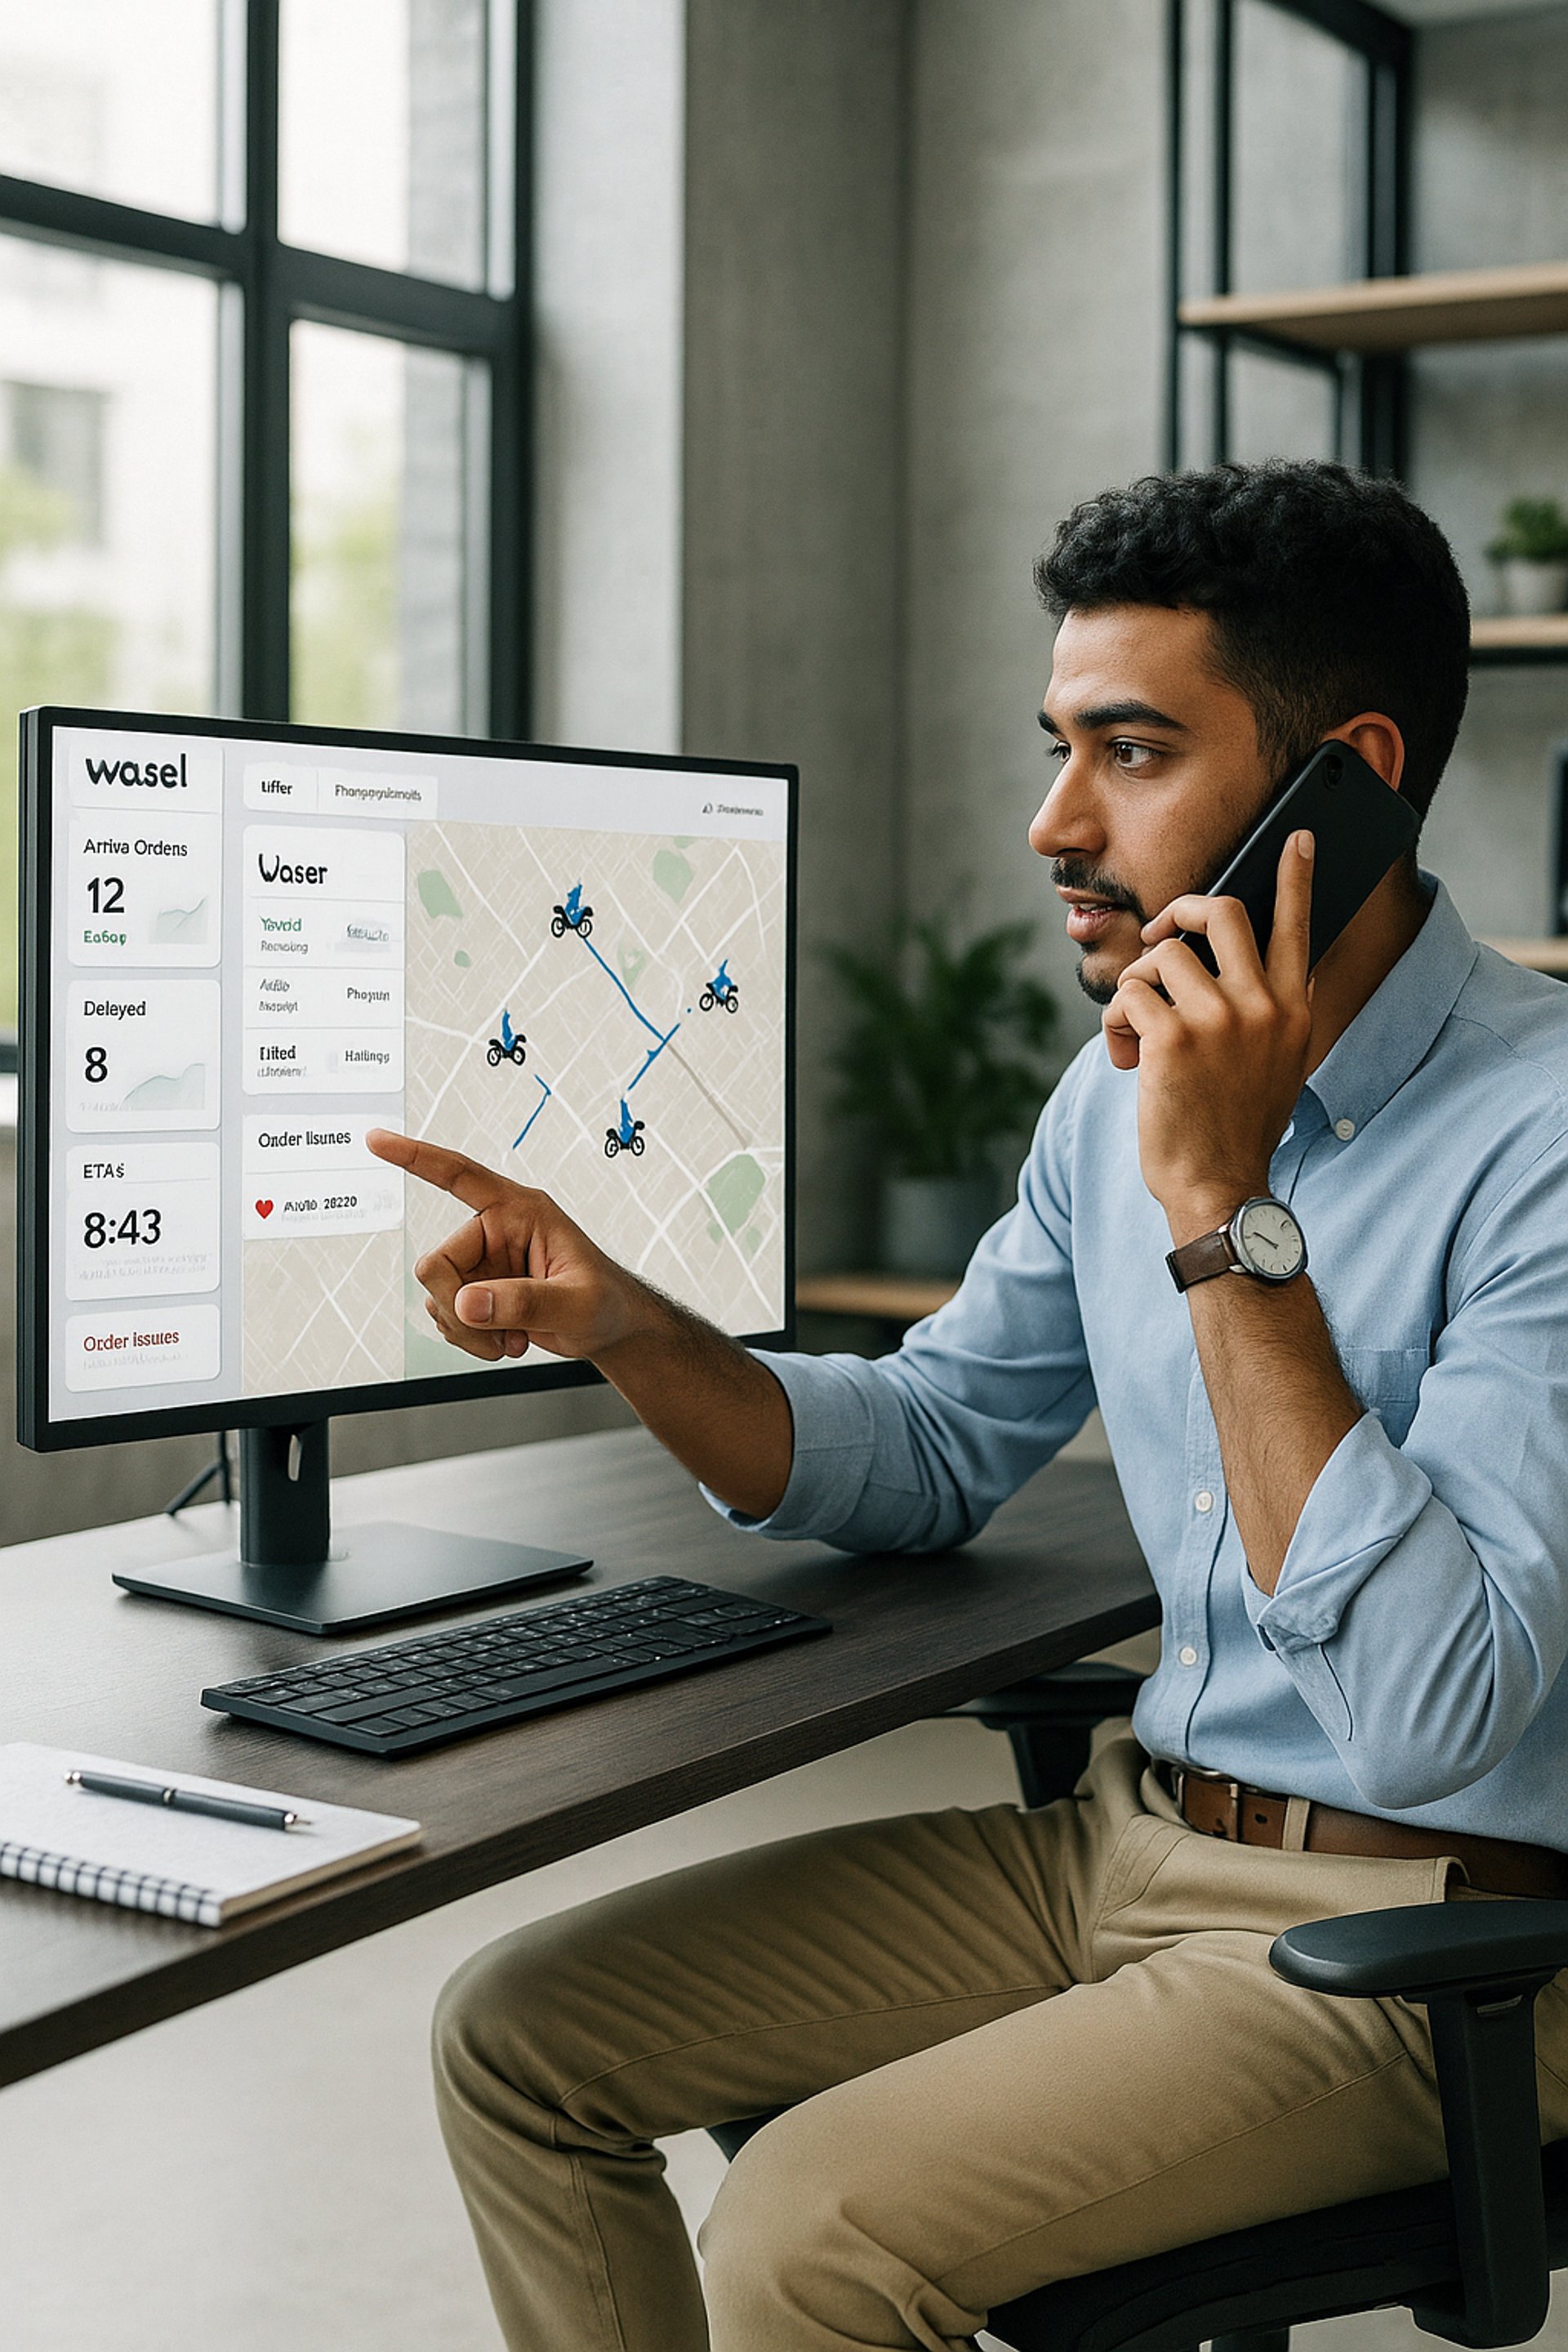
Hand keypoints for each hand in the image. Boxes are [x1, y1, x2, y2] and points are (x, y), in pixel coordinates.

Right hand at [365, 1130, 657, 1364]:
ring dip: (468, 1331)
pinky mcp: (477, 1291)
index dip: (416, 1157)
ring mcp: (482, 1263)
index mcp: (519, 1210)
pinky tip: (506, 1340)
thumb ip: (525, 1301)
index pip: (460, 1175)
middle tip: (498, 1337)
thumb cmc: (605, 1301)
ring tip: (513, 1339)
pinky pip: (447, 1316)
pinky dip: (470, 1338)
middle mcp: (494, 1231)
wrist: (609, 1329)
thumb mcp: (576, 1302)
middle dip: (459, 1309)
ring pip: (437, 1297)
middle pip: (434, 1264)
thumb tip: (468, 1303)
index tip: (377, 1140)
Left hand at [1102, 832, 1314, 1237]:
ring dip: (1137, 988)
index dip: (1294, 878)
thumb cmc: (1234, 1125)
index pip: (1297, 927)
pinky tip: (1129, 1058)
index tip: (1297, 837)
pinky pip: (1128, 996)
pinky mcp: (1172, 1037)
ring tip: (1140, 1032)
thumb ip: (1264, 1011)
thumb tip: (1225, 963)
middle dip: (1179, 911)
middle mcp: (1263, 1005)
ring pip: (1161, 957)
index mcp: (1293, 1009)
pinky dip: (1117, 1024)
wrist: (1218, 1184)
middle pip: (1219, 912)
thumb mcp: (1275, 1063)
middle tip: (1162, 935)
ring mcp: (1219, 1019)